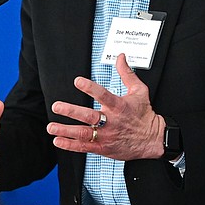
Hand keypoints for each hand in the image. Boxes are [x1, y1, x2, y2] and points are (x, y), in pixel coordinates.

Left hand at [47, 54, 163, 159]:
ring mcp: (106, 136)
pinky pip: (85, 147)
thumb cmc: (145, 115)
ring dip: (66, 130)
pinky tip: (58, 140)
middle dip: (71, 111)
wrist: (153, 140)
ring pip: (84, 133)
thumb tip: (121, 57)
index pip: (103, 95)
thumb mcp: (140, 91)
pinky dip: (70, 145)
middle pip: (89, 116)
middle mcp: (111, 121)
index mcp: (119, 106)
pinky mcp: (104, 147)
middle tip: (57, 106)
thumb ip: (127, 73)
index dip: (90, 88)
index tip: (77, 81)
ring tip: (51, 127)